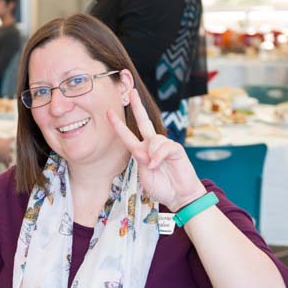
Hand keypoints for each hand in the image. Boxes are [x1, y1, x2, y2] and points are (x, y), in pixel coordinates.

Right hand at [0, 131, 12, 164]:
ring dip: (10, 159)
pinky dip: (6, 165)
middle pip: (11, 149)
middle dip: (10, 150)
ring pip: (11, 158)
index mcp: (7, 141)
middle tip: (9, 150)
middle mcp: (9, 148)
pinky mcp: (5, 160)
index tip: (13, 138)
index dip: (12, 138)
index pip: (11, 139)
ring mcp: (8, 155)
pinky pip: (7, 164)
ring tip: (9, 160)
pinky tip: (6, 167)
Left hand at [107, 88, 205, 210]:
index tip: (108, 113)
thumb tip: (148, 151)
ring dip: (152, 154)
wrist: (179, 196)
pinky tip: (158, 164)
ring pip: (154, 139)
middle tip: (131, 92)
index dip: (118, 125)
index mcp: (141, 152)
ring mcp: (164, 146)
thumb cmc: (162, 188)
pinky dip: (159, 156)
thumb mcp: (144, 177)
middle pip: (144, 121)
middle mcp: (151, 146)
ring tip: (155, 167)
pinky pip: (164, 147)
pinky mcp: (175, 149)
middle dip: (137, 106)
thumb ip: (143, 162)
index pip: (127, 135)